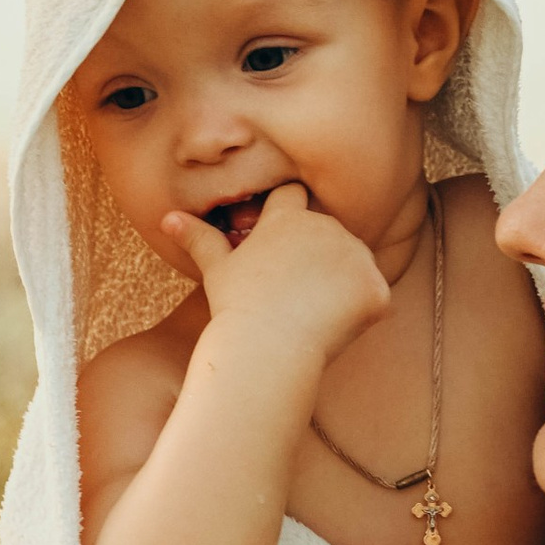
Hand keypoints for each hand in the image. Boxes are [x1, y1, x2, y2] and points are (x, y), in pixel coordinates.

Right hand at [141, 179, 390, 370]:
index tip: (282, 251)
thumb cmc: (236, 310)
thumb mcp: (216, 270)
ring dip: (342, 287)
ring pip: (355, 267)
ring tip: (311, 315)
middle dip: (319, 262)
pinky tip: (334, 329)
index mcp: (287, 218)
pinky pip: (375, 298)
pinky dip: (361, 314)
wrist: (266, 347)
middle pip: (329, 238)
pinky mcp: (375, 287)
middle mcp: (326, 226)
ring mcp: (355, 255)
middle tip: (292, 299)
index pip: (294, 197)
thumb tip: (168, 218)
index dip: (290, 219)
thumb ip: (199, 239)